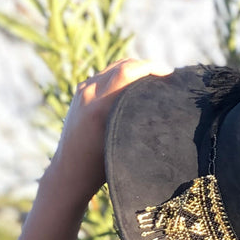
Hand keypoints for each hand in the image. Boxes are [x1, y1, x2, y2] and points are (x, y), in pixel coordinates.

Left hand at [45, 57, 172, 209]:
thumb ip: (136, 124)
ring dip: (134, 69)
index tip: (170, 74)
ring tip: (152, 79)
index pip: (128, 72)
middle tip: (165, 75)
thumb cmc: (100, 169)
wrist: (69, 173)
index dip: (151, 68)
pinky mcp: (80, 92)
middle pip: (123, 66)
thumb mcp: (122, 146)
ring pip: (113, 68)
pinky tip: (133, 86)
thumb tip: (162, 108)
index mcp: (99, 108)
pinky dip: (121, 76)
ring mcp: (82, 91)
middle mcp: (89, 94)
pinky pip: (104, 76)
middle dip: (146, 66)